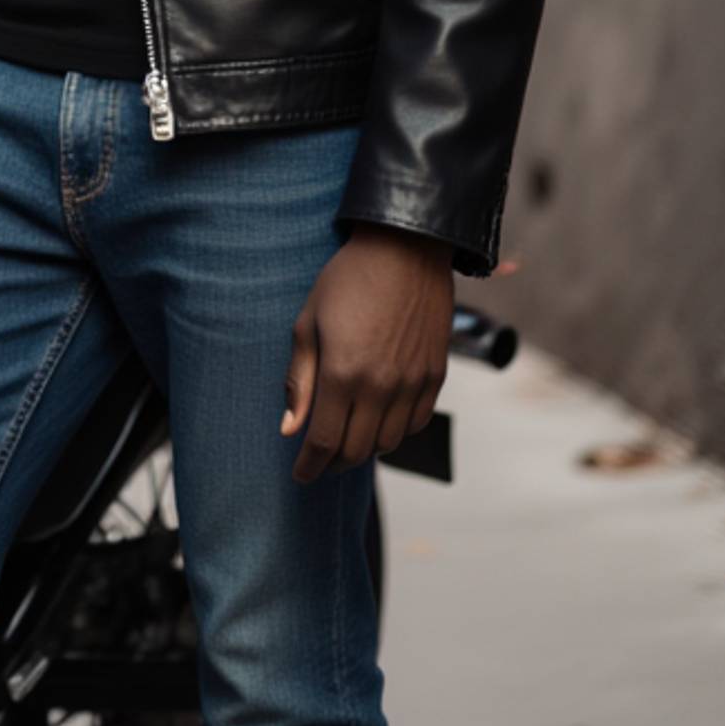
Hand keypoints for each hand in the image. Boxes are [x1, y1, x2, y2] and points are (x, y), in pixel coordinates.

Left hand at [281, 223, 453, 483]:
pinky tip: (380, 420)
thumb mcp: (308, 322)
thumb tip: (290, 428)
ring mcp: (412, 383)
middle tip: (319, 457)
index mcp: (342, 373)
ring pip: (388, 443)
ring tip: (347, 437)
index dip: (309, 466)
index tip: (300, 476)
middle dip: (333, 462)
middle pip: (355, 450)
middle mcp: (380, 386)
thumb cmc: (348, 279)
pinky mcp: (435, 376)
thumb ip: (299, 380)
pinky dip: (395, 432)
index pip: (323, 441)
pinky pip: (416, 424)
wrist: (406, 249)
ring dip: (364, 448)